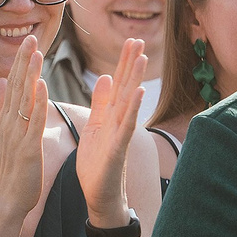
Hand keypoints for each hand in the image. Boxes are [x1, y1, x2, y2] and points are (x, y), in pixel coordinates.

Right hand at [0, 35, 48, 225]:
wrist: (8, 197)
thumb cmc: (12, 166)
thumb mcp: (7, 131)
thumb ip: (2, 105)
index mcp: (7, 117)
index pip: (12, 83)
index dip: (19, 61)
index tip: (27, 40)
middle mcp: (9, 121)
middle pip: (16, 86)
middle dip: (23, 61)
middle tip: (30, 37)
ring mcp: (17, 134)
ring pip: (24, 99)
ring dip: (30, 75)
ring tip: (36, 53)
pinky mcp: (28, 147)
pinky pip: (33, 121)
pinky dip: (38, 103)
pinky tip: (42, 86)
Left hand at [77, 37, 148, 225]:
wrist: (99, 196)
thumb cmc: (97, 164)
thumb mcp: (94, 127)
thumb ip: (100, 103)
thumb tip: (106, 77)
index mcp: (110, 116)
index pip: (118, 84)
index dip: (124, 63)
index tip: (130, 41)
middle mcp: (119, 122)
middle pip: (127, 88)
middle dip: (132, 64)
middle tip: (139, 40)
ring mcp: (121, 134)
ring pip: (129, 103)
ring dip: (136, 80)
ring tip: (142, 58)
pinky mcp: (118, 149)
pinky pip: (127, 126)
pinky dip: (133, 109)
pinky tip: (139, 93)